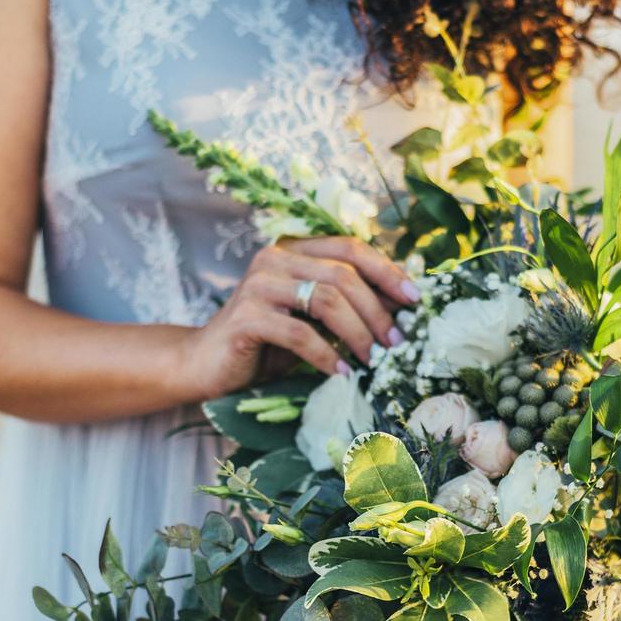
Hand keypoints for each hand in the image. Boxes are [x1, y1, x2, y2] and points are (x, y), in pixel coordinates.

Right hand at [180, 236, 419, 399]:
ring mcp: (258, 285)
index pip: (349, 248)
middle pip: (342, 275)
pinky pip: (299, 333)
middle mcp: (274, 258)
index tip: (415, 300)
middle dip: (378, 310)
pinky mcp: (246, 317)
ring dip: (358, 333)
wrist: (206, 365)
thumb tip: (402, 309)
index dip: (387, 271)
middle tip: (398, 343)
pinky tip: (342, 372)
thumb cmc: (265, 345)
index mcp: (293, 250)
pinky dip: (327, 355)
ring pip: (326, 300)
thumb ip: (346, 306)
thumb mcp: (312, 320)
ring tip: (374, 360)